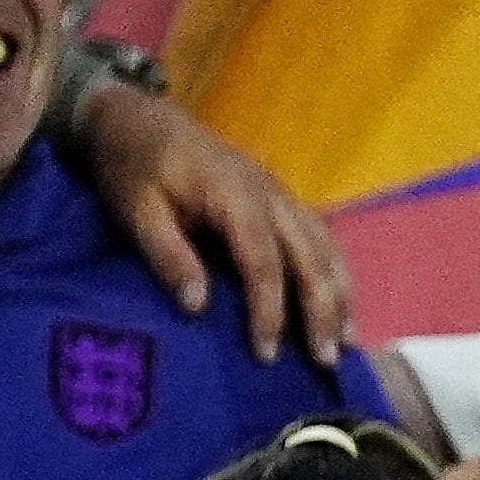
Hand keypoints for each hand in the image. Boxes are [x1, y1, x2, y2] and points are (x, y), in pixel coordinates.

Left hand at [60, 75, 357, 361]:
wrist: (138, 119)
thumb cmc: (133, 165)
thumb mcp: (135, 209)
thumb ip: (167, 254)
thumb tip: (197, 307)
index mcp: (235, 196)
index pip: (264, 262)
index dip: (269, 310)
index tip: (266, 353)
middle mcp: (271, 195)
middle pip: (311, 259)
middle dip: (323, 312)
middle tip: (325, 361)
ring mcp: (282, 195)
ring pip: (328, 249)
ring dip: (341, 297)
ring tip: (346, 343)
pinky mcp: (283, 199)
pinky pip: (324, 240)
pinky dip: (336, 275)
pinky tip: (340, 305)